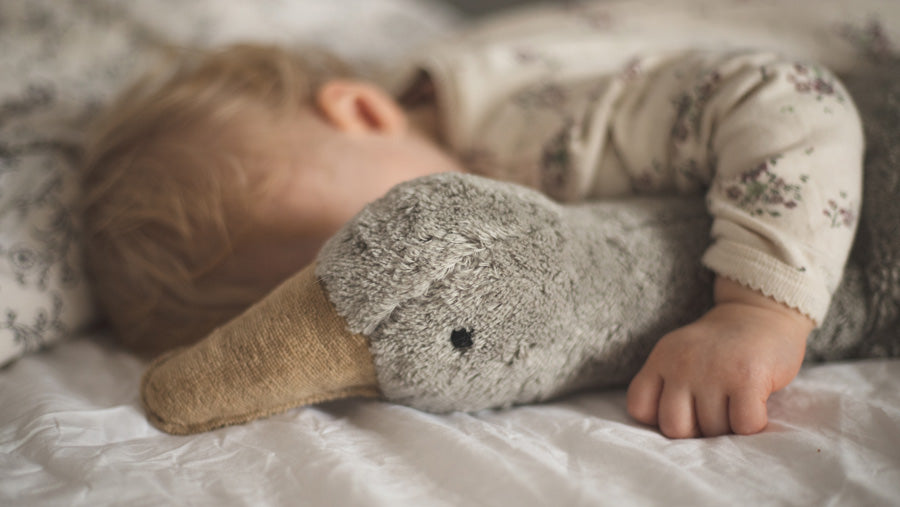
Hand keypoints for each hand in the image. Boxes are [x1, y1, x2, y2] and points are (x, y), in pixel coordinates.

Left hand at [626, 278, 813, 437]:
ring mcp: (713, 371)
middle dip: (697, 430)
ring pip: (713, 431)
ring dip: (728, 426)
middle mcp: (681, 364)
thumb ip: (665, 386)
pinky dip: (753, 423)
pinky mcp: (747, 379)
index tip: (683, 408)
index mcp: (661, 358)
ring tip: (735, 400)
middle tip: (713, 410)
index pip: (639, 408)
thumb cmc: (719, 348)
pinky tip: (754, 402)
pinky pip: (744, 426)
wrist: (761, 314)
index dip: (661, 418)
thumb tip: (671, 433)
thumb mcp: (679, 355)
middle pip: (675, 428)